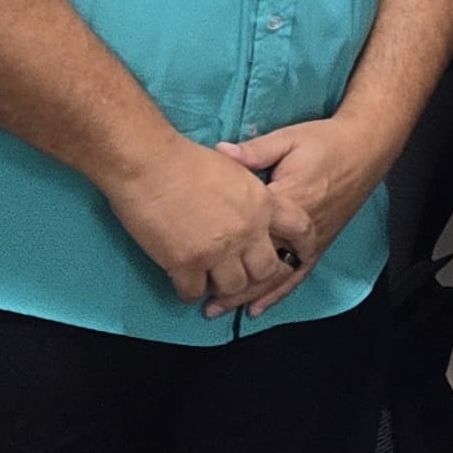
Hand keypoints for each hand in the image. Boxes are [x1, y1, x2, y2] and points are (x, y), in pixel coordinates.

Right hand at [108, 135, 315, 315]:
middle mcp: (247, 231)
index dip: (303, 245)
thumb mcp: (235, 169)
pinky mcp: (185, 264)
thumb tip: (254, 205)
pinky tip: (185, 286)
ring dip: (223, 289)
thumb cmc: (186, 159)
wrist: (149, 164)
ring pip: (234, 287)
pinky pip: (194, 293)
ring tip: (213, 283)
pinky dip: (190, 293)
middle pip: (267, 270)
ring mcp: (217, 250)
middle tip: (244, 277)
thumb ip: (250, 192)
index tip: (297, 256)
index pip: (301, 229)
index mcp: (263, 204)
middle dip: (257, 277)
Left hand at [215, 117, 385, 316]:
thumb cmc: (325, 141)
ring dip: (248, 295)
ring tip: (220, 309)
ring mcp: (311, 239)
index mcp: (287, 200)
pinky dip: (277, 293)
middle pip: (259, 263)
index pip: (247, 230)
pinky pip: (297, 274)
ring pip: (276, 275)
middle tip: (199, 298)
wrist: (366, 148)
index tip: (190, 257)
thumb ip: (255, 151)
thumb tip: (220, 152)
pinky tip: (257, 308)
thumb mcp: (289, 139)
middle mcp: (299, 228)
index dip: (219, 247)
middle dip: (230, 284)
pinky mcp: (320, 243)